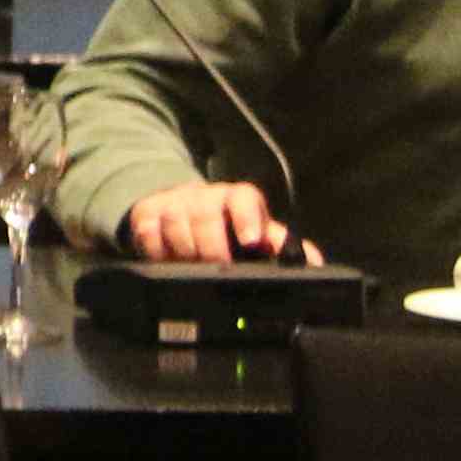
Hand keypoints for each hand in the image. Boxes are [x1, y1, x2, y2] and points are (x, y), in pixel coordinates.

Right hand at [123, 178, 300, 263]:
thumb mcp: (256, 233)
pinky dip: (157, 250)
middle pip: (205, 213)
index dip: (247, 218)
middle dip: (211, 244)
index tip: (252, 241)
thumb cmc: (226, 226)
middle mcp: (204, 195)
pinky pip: (147, 232)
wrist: (179, 208)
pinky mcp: (145, 212)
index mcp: (237, 198)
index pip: (243, 198)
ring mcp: (173, 202)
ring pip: (175, 223)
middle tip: (217, 266)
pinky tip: (167, 260)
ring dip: (184, 250)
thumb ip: (283, 247)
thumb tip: (315, 264)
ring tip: (192, 266)